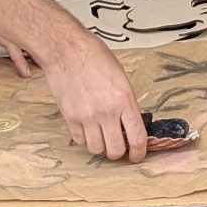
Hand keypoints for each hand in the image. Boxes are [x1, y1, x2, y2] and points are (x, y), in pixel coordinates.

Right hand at [38, 32, 146, 160]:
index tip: (138, 156)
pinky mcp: (70, 117)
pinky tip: (87, 129)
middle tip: (118, 146)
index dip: (139, 152)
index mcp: (125, 99)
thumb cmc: (94, 56)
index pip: (137, 137)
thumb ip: (125, 100)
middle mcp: (107, 112)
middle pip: (116, 150)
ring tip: (101, 136)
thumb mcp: (120, 76)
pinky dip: (85, 139)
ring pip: (96, 149)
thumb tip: (129, 120)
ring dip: (101, 146)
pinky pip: (79, 140)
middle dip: (119, 152)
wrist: (67, 50)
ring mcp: (87, 116)